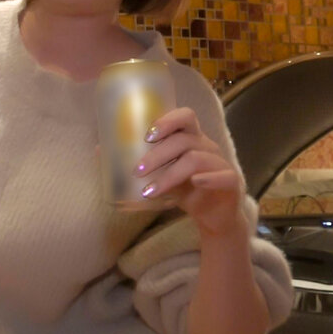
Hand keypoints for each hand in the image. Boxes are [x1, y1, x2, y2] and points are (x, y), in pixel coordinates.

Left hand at [133, 107, 244, 236]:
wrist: (213, 217)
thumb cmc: (185, 190)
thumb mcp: (161, 176)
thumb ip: (140, 164)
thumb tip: (101, 150)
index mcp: (191, 139)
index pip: (185, 116)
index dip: (166, 121)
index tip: (146, 135)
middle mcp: (207, 147)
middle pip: (184, 140)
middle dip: (157, 154)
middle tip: (137, 170)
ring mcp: (221, 163)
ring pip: (196, 160)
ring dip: (169, 175)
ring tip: (148, 191)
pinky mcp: (231, 182)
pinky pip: (223, 176)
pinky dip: (208, 178)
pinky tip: (194, 184)